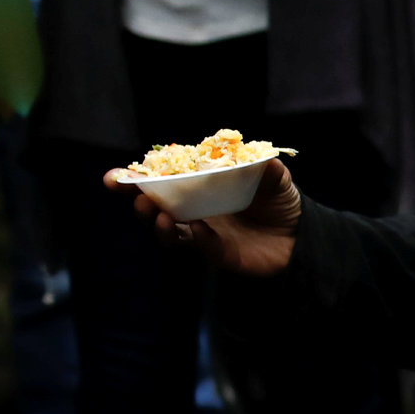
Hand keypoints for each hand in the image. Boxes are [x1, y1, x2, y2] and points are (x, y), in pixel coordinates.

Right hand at [110, 160, 302, 275]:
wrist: (299, 236)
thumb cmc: (279, 203)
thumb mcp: (277, 181)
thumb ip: (269, 170)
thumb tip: (266, 160)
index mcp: (198, 187)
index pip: (162, 181)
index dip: (136, 179)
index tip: (115, 175)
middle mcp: (193, 210)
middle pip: (157, 207)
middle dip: (139, 201)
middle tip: (132, 193)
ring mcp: (203, 233)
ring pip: (171, 232)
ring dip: (161, 223)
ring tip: (158, 214)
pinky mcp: (217, 254)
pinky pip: (200, 246)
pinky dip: (195, 238)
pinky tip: (193, 229)